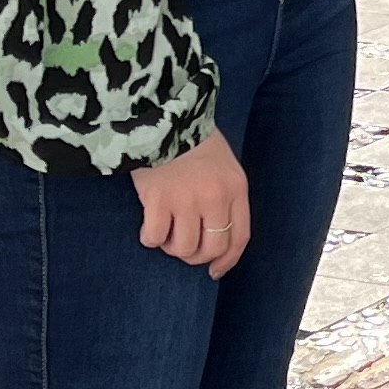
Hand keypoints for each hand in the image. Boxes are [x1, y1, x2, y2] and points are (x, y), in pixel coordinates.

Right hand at [132, 129, 249, 274]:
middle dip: (196, 256)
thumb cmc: (194, 142)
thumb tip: (215, 237)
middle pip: (212, 248)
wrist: (164, 118)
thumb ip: (225, 197)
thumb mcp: (225, 166)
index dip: (227, 261)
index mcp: (236, 189)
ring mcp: (187, 200)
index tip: (214, 271)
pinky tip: (148, 226)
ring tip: (165, 231)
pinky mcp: (158, 199)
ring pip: (183, 248)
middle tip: (182, 245)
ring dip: (171, 247)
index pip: (239, 238)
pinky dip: (150, 238)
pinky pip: (154, 238)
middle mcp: (216, 198)